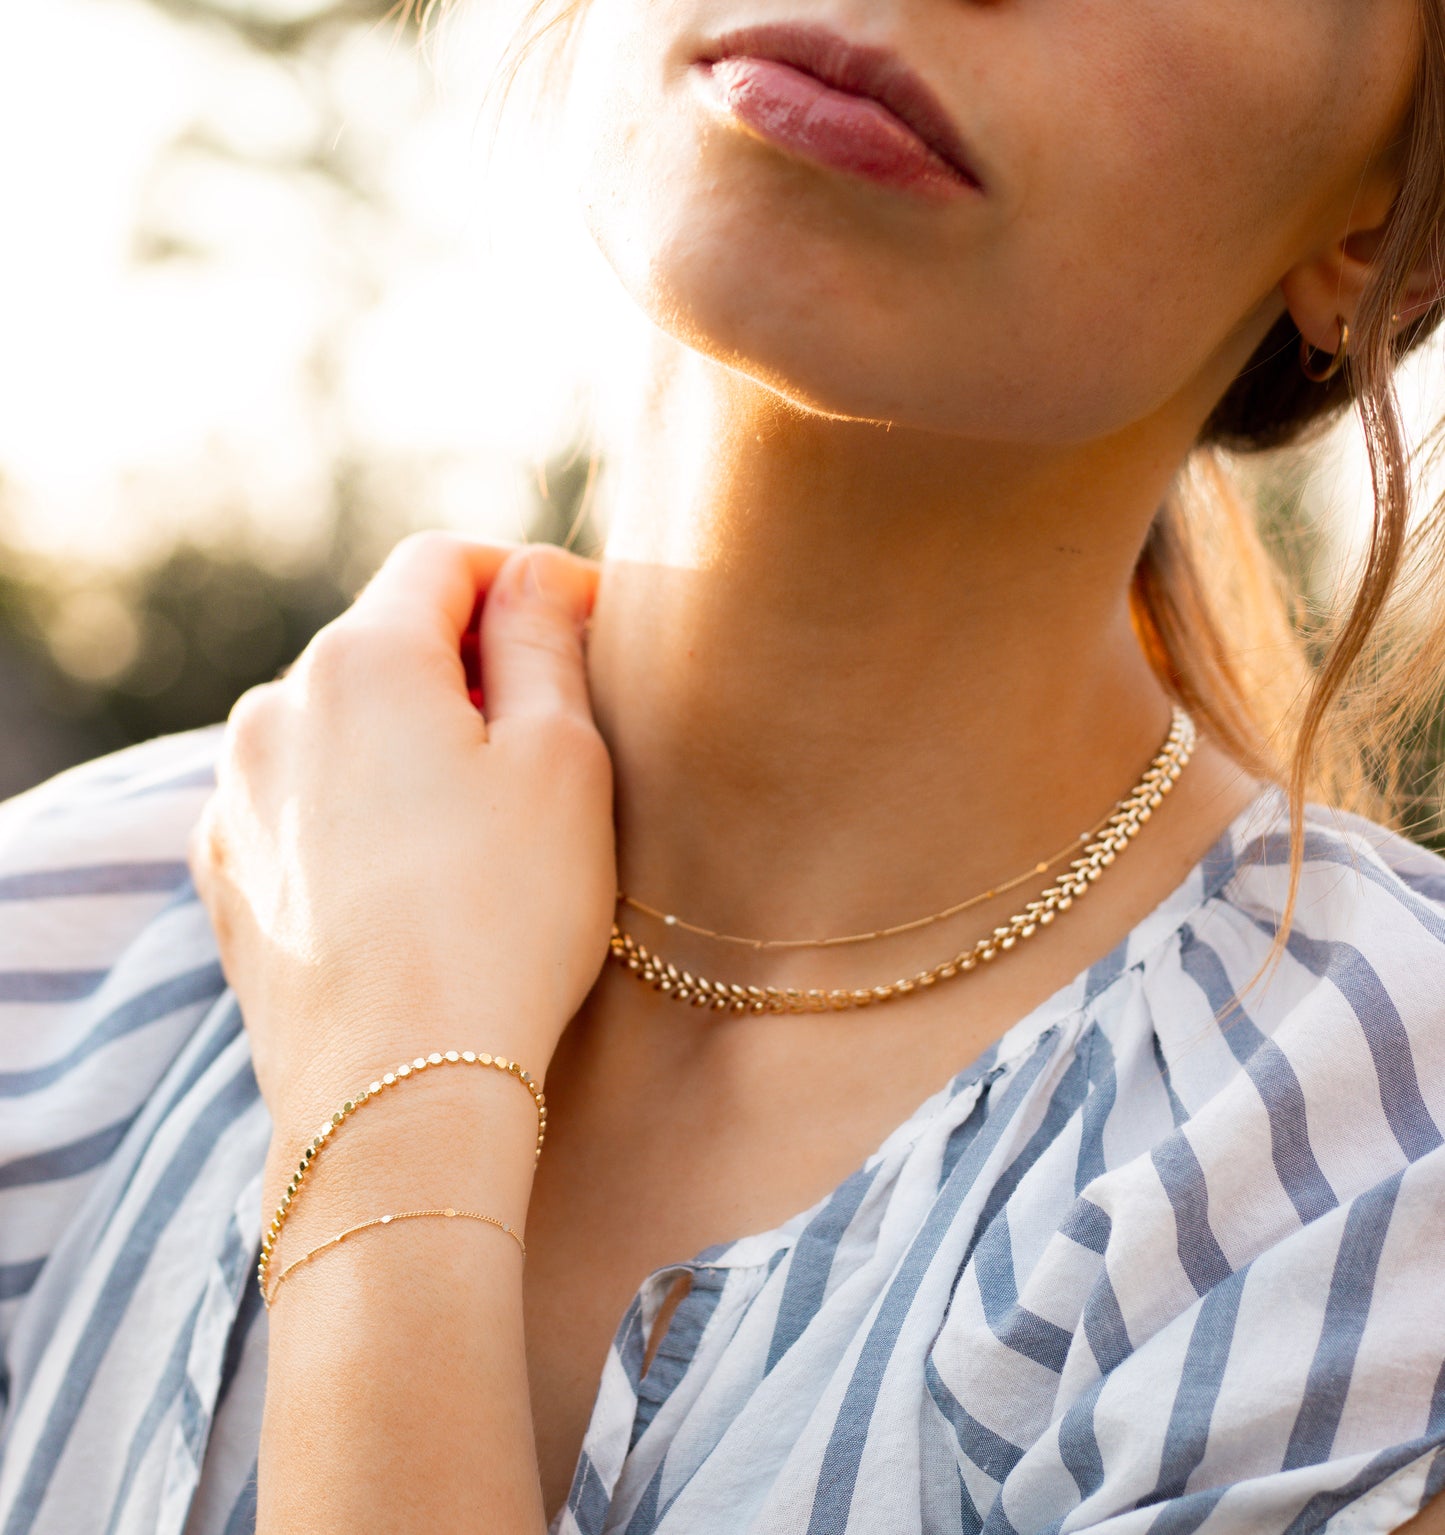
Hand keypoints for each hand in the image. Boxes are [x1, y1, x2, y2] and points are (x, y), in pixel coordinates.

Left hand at [187, 533, 614, 1138]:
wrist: (401, 1093)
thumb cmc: (506, 918)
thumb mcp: (561, 758)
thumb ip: (545, 639)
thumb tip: (535, 573)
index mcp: (361, 661)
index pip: (441, 563)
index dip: (523, 579)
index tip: (582, 624)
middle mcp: (274, 710)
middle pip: (384, 640)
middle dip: (468, 661)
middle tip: (550, 729)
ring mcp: (237, 797)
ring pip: (341, 723)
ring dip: (412, 737)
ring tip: (483, 818)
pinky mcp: (229, 875)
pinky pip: (304, 801)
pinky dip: (361, 805)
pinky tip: (416, 871)